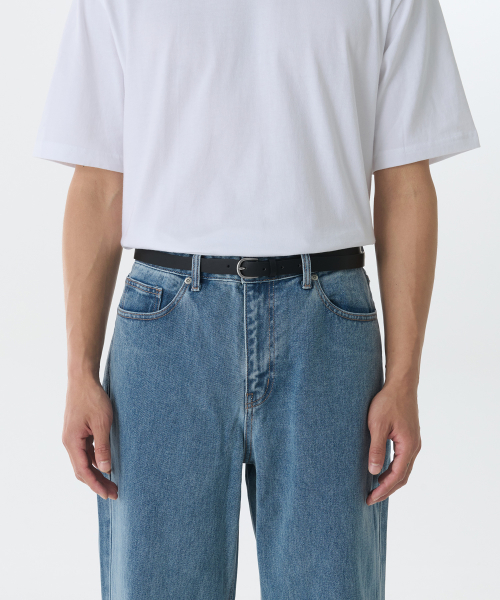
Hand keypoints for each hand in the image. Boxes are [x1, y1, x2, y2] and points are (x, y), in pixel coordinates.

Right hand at [62, 377, 117, 499]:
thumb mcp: (102, 423)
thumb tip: (106, 469)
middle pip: (82, 470)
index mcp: (72, 442)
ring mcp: (72, 437)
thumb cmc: (92, 399)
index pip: (83, 471)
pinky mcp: (77, 432)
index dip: (96, 485)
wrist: (82, 380)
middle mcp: (69, 442)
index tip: (108, 494)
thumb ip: (103, 448)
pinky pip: (85, 452)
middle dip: (97, 483)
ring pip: (83, 462)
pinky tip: (106, 464)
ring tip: (112, 482)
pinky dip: (95, 461)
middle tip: (114, 492)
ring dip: (97, 473)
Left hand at [366, 381, 420, 504]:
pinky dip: (393, 470)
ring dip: (390, 481)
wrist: (401, 385)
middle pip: (402, 476)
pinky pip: (403, 460)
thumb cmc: (388, 402)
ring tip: (375, 488)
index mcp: (408, 446)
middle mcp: (414, 447)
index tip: (370, 498)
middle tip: (370, 498)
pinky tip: (381, 470)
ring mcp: (413, 442)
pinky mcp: (409, 437)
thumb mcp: (377, 425)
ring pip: (403, 469)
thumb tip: (374, 471)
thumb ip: (376, 449)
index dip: (383, 489)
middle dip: (387, 489)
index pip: (396, 476)